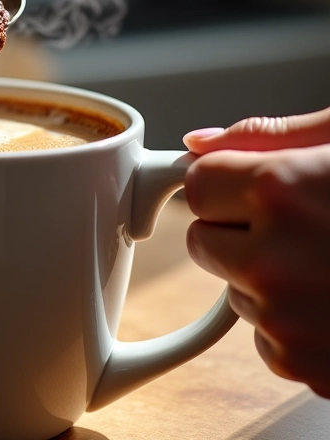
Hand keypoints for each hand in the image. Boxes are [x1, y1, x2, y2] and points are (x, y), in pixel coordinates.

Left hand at [183, 108, 329, 397]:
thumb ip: (269, 136)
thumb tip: (199, 141)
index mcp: (280, 189)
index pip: (198, 184)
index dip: (225, 184)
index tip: (248, 187)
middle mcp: (273, 258)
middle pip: (203, 239)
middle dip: (238, 231)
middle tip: (299, 226)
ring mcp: (287, 318)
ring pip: (235, 289)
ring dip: (267, 278)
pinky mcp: (305, 365)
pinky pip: (265, 336)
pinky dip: (291, 324)